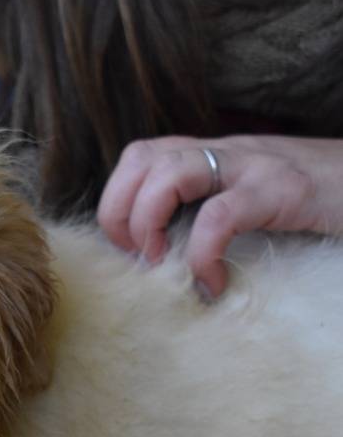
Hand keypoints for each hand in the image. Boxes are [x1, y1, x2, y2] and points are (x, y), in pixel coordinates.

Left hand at [97, 135, 342, 297]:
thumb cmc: (320, 201)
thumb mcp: (254, 201)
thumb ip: (209, 213)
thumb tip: (163, 256)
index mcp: (214, 155)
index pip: (139, 157)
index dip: (117, 202)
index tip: (127, 248)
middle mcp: (227, 153)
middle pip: (142, 158)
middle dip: (120, 212)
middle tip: (138, 258)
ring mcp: (256, 166)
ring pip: (170, 174)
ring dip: (149, 224)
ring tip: (163, 265)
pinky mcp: (285, 190)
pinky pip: (220, 216)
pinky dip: (203, 254)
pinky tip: (213, 283)